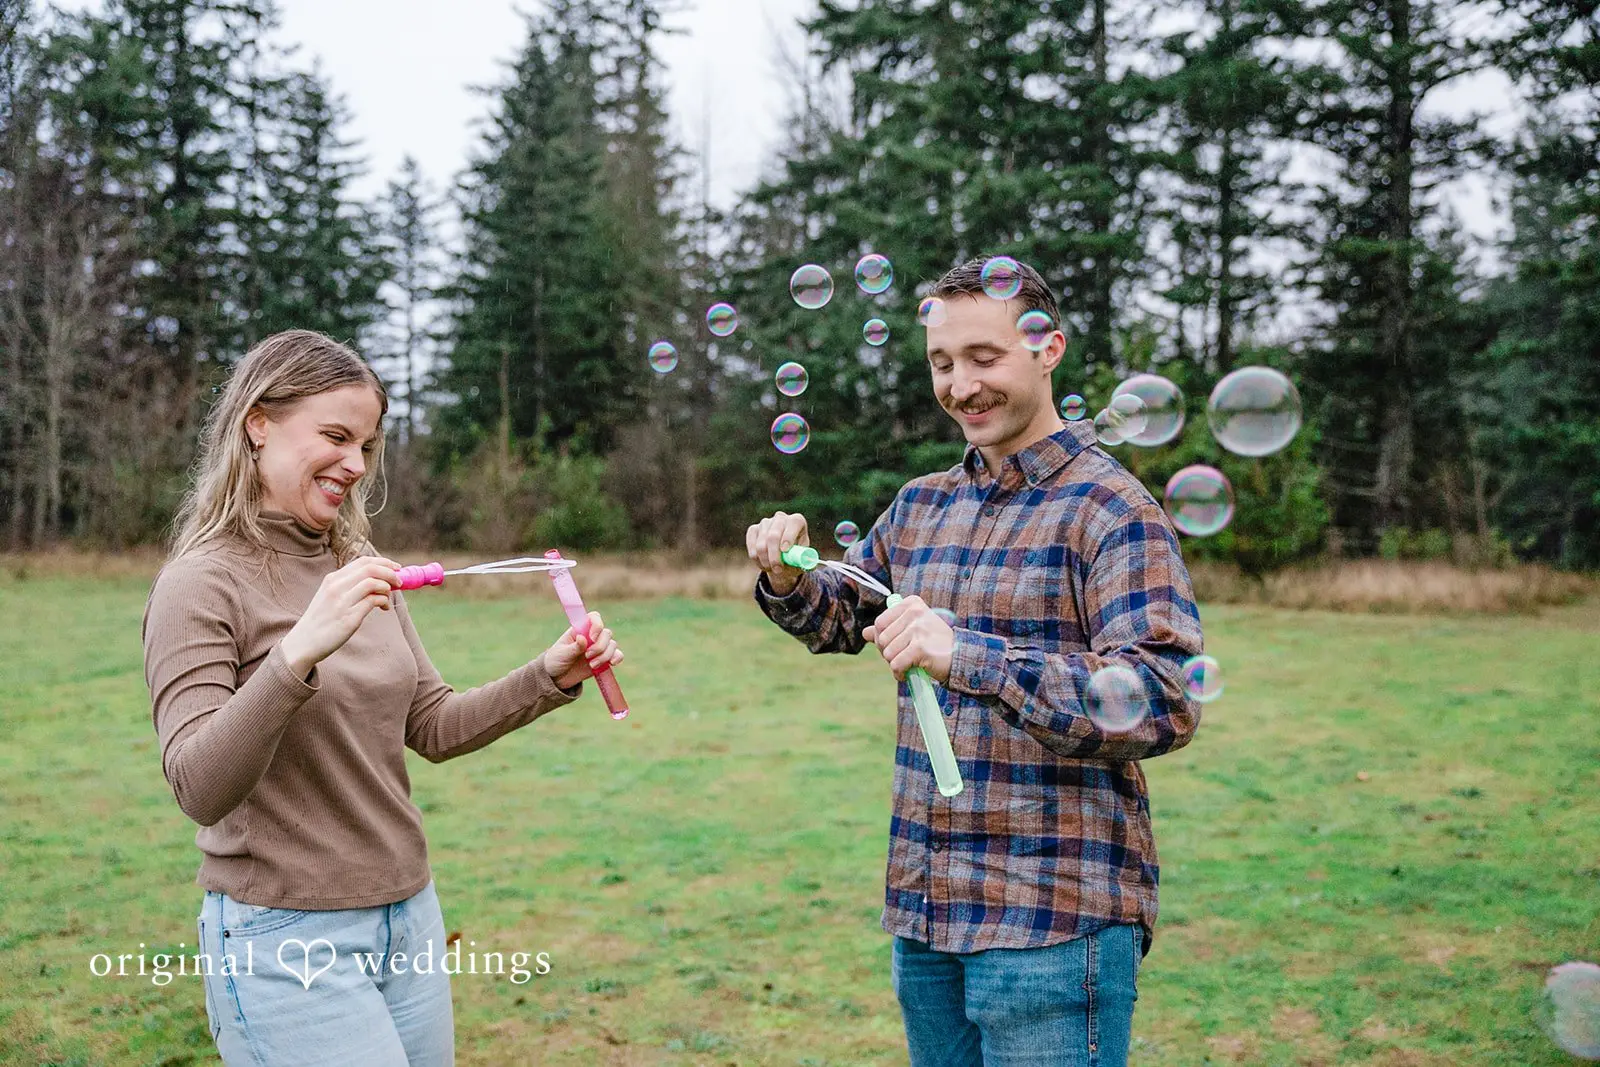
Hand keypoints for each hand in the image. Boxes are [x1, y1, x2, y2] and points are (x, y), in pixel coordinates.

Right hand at [280, 556, 400, 677]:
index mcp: (332, 579)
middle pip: (371, 569)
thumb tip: (380, 580)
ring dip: (388, 588)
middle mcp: (336, 587)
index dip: (384, 562)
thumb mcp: (330, 596)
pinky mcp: (349, 618)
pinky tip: (383, 607)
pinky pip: (373, 602)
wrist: (304, 642)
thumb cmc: (322, 620)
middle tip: (400, 582)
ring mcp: (342, 602)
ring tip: (388, 597)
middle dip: (390, 573)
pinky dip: (383, 601)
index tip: (396, 568)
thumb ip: (350, 586)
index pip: (363, 561)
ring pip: (373, 583)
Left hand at [544, 611, 623, 689]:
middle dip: (600, 646)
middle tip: (587, 656)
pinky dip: (616, 658)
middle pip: (606, 633)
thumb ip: (574, 647)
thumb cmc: (556, 661)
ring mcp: (598, 648)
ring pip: (612, 645)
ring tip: (592, 666)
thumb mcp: (562, 654)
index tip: (592, 638)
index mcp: (579, 630)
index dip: (597, 625)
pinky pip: (617, 655)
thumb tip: (582, 638)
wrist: (557, 679)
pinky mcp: (603, 660)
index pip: (594, 618)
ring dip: (605, 655)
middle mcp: (591, 637)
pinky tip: (611, 664)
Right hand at [745, 510, 809, 595]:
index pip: (793, 524)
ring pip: (761, 544)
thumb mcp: (803, 560)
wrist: (782, 557)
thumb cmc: (795, 557)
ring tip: (772, 569)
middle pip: (774, 535)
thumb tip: (809, 564)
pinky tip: (763, 564)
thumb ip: (806, 561)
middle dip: (774, 556)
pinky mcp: (753, 529)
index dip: (788, 537)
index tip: (785, 551)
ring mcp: (765, 522)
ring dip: (765, 561)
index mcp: (797, 521)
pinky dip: (756, 559)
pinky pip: (751, 546)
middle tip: (778, 570)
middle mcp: (781, 518)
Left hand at [862, 596, 953, 683]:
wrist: (960, 657)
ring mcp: (918, 629)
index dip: (883, 639)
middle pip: (881, 638)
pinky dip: (899, 673)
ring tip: (909, 664)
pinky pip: (896, 664)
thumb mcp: (912, 630)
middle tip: (903, 657)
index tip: (896, 645)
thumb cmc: (934, 643)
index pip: (880, 623)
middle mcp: (915, 613)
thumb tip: (865, 633)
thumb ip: (888, 630)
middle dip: (888, 653)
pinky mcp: (921, 648)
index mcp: (911, 604)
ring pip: (888, 653)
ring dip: (895, 664)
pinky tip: (908, 673)